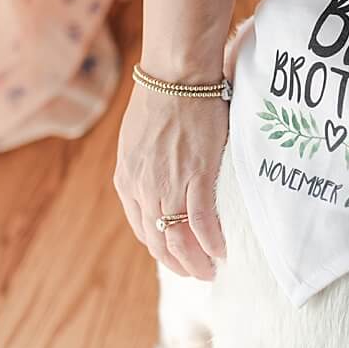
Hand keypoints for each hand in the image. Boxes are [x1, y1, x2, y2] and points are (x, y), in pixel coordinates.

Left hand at [113, 81, 228, 278]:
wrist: (176, 74)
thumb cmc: (161, 97)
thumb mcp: (137, 139)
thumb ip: (143, 167)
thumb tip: (157, 181)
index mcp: (127, 180)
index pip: (142, 228)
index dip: (160, 247)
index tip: (176, 255)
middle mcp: (144, 188)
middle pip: (159, 241)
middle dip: (177, 263)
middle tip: (195, 273)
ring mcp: (169, 184)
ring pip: (179, 239)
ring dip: (195, 262)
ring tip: (208, 271)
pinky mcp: (196, 175)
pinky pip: (202, 222)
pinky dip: (211, 242)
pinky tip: (220, 251)